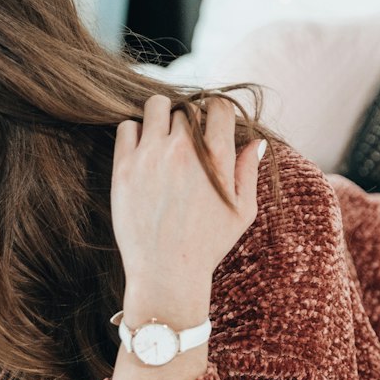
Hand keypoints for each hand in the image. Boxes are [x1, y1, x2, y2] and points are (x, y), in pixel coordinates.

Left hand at [111, 95, 262, 319]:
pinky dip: (135, 132)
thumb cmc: (207, 245)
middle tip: (184, 141)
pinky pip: (127, 127)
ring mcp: (151, 156)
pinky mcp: (124, 167)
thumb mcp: (242, 212)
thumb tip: (255, 141)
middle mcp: (184, 150)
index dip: (216, 113)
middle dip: (188, 119)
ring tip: (161, 137)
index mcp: (216, 158)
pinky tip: (141, 150)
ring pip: (155, 107)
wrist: (166, 273)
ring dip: (160, 116)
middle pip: (186, 107)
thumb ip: (248, 172)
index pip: (218, 106)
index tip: (209, 126)